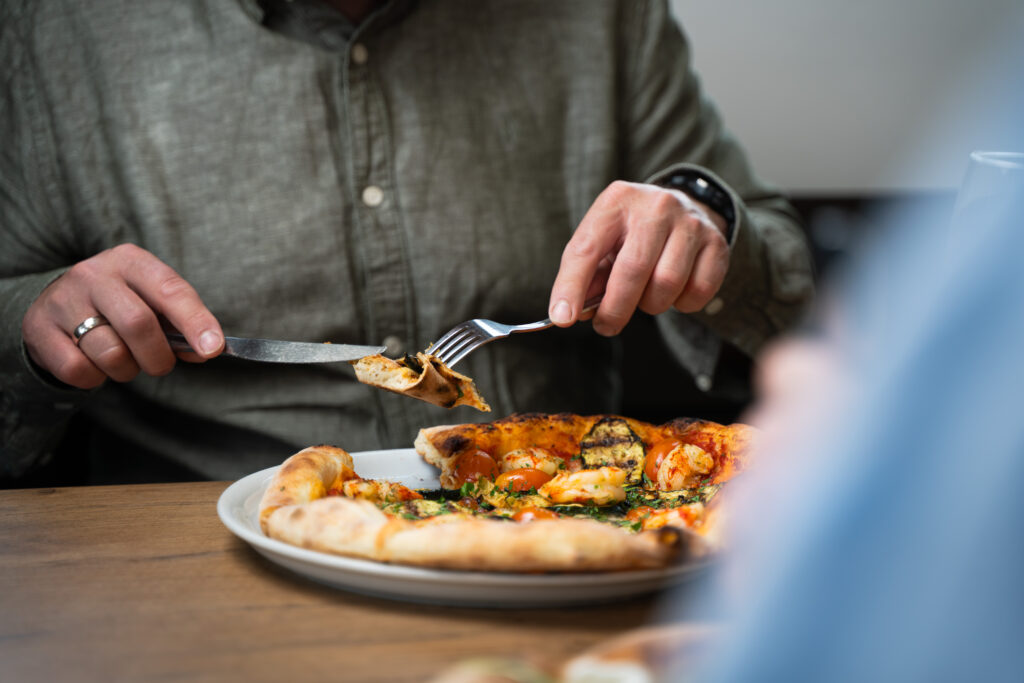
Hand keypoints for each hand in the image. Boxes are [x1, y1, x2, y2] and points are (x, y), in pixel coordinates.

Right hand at [21, 244, 223, 388]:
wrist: (55, 304)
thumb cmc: (119, 305)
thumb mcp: (150, 300)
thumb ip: (180, 323)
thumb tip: (207, 349)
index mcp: (131, 261)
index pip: (171, 290)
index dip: (196, 321)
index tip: (213, 349)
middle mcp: (94, 274)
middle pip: (139, 324)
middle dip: (159, 356)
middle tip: (161, 364)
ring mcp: (63, 300)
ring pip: (110, 353)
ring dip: (126, 369)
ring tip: (123, 360)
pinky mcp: (39, 329)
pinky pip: (78, 370)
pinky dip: (95, 378)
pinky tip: (94, 364)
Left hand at [548, 181, 729, 335]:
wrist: (686, 208)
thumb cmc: (633, 233)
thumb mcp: (603, 241)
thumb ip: (586, 275)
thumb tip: (570, 313)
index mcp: (617, 200)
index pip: (586, 248)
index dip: (571, 287)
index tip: (562, 318)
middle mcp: (656, 206)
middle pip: (632, 271)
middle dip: (615, 309)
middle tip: (606, 325)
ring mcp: (691, 223)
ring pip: (666, 284)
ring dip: (650, 305)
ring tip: (645, 297)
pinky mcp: (717, 244)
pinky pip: (697, 292)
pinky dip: (682, 304)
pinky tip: (674, 292)